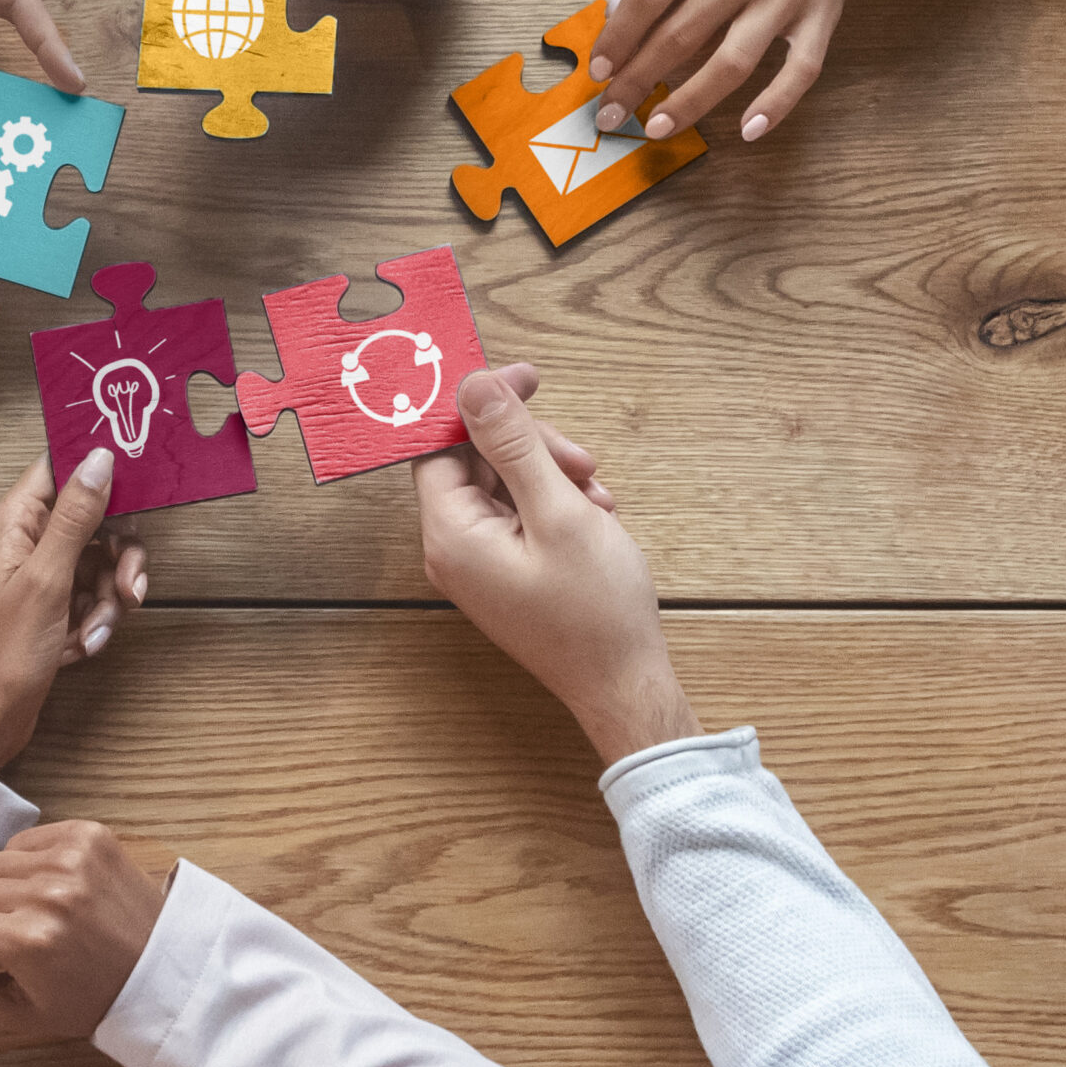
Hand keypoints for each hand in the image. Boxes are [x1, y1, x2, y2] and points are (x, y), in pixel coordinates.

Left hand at [0, 449, 143, 774]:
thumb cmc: (0, 656)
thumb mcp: (46, 581)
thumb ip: (75, 516)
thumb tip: (100, 458)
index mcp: (15, 520)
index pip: (62, 467)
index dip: (101, 471)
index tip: (141, 488)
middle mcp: (26, 540)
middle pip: (94, 518)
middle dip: (118, 556)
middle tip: (126, 588)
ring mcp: (40, 574)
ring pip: (99, 561)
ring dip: (107, 598)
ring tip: (94, 632)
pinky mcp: (52, 606)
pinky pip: (91, 596)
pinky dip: (95, 620)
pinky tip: (82, 647)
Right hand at [0, 821, 164, 1036]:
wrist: (161, 968)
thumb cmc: (86, 998)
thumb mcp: (15, 1012)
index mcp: (27, 942)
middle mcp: (47, 892)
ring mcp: (70, 857)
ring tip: (26, 916)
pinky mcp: (87, 833)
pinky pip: (25, 839)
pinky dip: (27, 864)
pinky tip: (49, 891)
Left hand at [414, 368, 698, 766]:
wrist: (625, 686)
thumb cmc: (595, 611)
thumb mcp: (558, 511)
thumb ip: (512, 444)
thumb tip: (473, 385)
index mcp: (450, 533)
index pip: (440, 444)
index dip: (482, 406)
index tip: (527, 380)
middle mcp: (453, 548)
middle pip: (475, 460)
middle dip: (530, 447)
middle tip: (582, 459)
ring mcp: (479, 563)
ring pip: (504, 485)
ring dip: (551, 476)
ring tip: (598, 498)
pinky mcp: (505, 572)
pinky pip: (519, 515)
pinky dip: (556, 505)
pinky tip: (596, 516)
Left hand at [584, 0, 879, 143]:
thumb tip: (616, 7)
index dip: (617, 39)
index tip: (598, 71)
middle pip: (681, 35)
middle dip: (638, 81)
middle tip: (612, 113)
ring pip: (733, 62)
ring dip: (690, 102)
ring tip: (658, 128)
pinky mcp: (825, 12)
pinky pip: (802, 68)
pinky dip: (776, 103)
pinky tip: (748, 131)